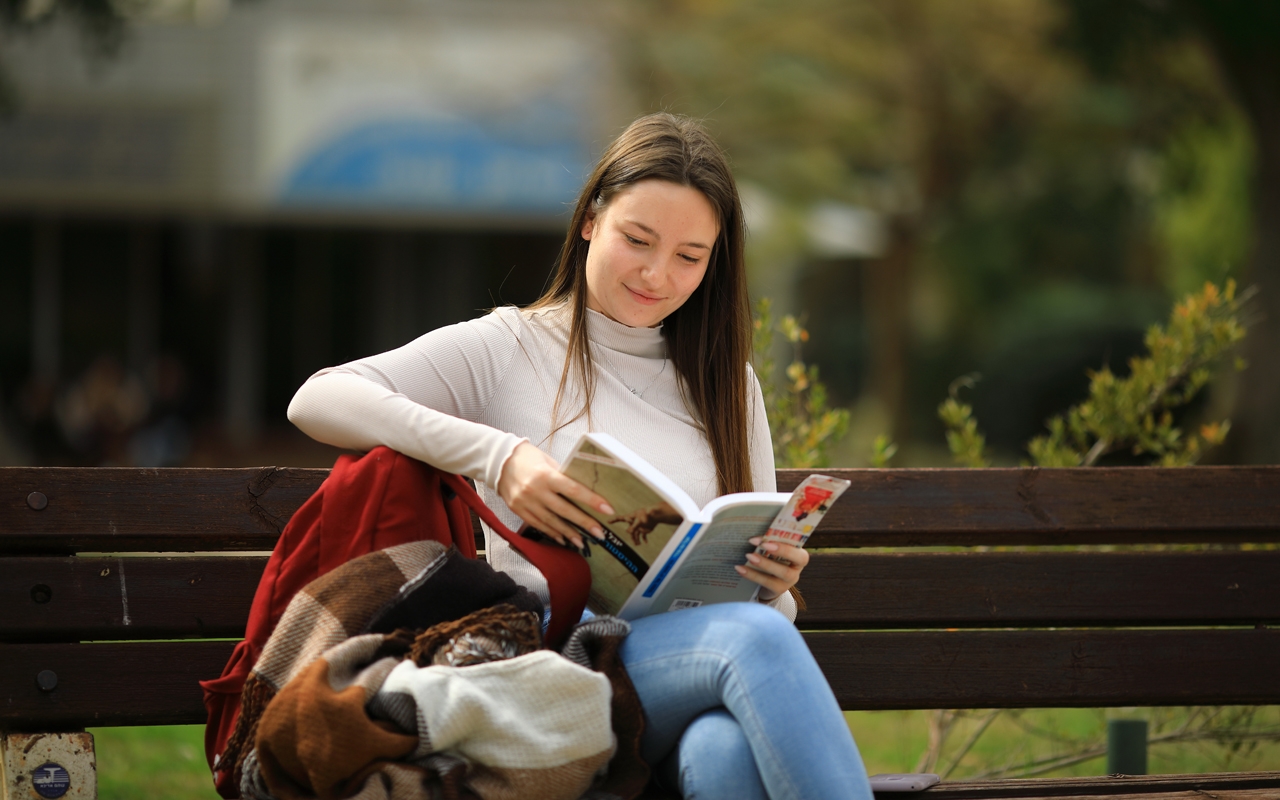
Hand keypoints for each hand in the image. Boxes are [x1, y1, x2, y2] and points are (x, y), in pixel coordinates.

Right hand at [496, 442, 614, 548]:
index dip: (592, 501)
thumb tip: (584, 491)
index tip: (607, 510)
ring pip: (551, 522)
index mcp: (545, 475)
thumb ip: (563, 476)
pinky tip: (562, 539)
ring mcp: (525, 502)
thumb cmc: (528, 457)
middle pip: (564, 510)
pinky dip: (551, 533)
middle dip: (584, 523)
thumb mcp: (548, 461)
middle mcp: (535, 490)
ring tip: (582, 542)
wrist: (498, 461)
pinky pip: (537, 524)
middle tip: (600, 534)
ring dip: (568, 533)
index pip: (573, 490)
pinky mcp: (517, 510)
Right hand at [609, 502, 681, 545]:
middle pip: (629, 530)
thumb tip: (628, 531)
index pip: (620, 518)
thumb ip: (634, 526)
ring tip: (638, 544)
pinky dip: (644, 539)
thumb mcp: (640, 520)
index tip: (608, 521)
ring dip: (636, 540)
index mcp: (631, 518)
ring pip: (635, 535)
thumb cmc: (648, 514)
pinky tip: (645, 542)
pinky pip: (642, 535)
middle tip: (634, 541)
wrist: (657, 515)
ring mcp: (639, 526)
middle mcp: (634, 522)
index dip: (613, 520)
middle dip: (631, 536)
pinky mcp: (644, 529)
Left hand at [736, 537, 808, 600]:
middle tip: (762, 544)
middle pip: (797, 558)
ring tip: (749, 556)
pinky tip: (740, 568)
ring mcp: (790, 580)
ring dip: (765, 563)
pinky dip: (752, 575)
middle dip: (781, 550)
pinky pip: (767, 583)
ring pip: (783, 572)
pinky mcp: (779, 589)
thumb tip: (755, 526)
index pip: (799, 543)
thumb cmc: (768, 558)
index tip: (772, 535)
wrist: (765, 583)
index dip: (787, 540)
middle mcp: (797, 566)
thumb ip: (769, 540)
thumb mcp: (771, 549)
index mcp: (798, 551)